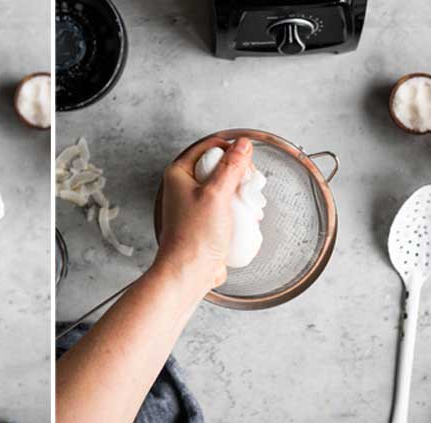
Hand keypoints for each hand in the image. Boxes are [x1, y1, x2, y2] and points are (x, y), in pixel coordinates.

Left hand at [153, 137, 252, 292]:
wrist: (190, 270)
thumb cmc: (194, 235)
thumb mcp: (216, 194)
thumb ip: (231, 166)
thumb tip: (243, 144)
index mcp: (179, 173)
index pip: (209, 147)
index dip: (231, 151)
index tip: (247, 163)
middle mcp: (185, 186)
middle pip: (221, 166)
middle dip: (241, 176)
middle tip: (249, 188)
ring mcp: (196, 203)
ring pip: (227, 187)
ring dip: (243, 194)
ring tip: (251, 207)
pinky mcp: (206, 219)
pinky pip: (228, 205)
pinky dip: (240, 208)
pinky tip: (249, 218)